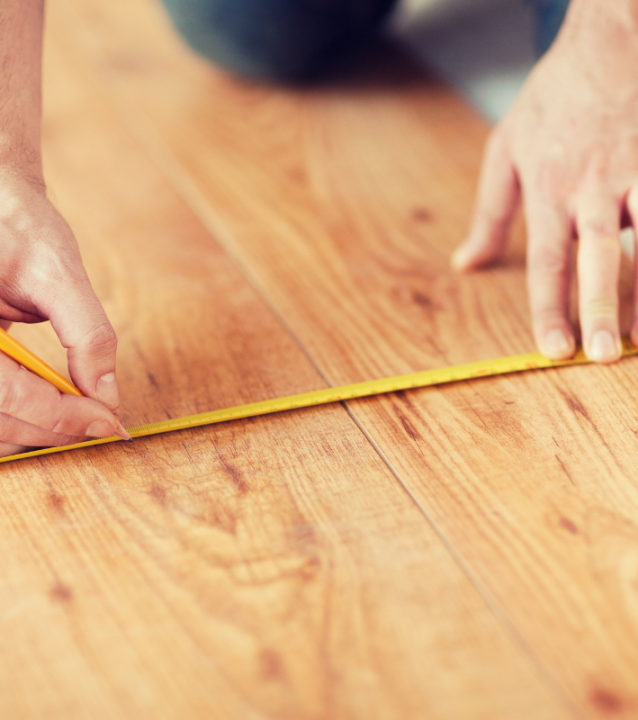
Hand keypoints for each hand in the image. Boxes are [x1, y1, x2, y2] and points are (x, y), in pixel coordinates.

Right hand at [0, 172, 122, 455]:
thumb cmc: (15, 225)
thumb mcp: (57, 270)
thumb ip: (87, 334)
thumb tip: (108, 394)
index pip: (3, 393)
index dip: (57, 416)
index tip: (106, 420)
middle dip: (52, 427)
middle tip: (101, 422)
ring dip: (37, 428)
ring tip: (82, 417)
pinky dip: (22, 414)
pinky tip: (55, 407)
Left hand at [453, 0, 637, 362]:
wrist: (605, 44)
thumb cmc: (551, 103)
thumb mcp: (504, 153)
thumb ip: (488, 215)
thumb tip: (465, 264)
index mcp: (548, 192)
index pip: (548, 263)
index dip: (549, 310)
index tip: (553, 351)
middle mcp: (592, 190)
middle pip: (598, 259)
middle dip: (603, 309)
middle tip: (603, 355)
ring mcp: (634, 176)